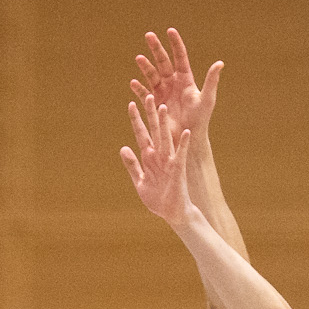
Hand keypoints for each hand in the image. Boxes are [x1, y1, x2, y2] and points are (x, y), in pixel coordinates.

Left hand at [119, 95, 193, 225]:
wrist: (172, 212)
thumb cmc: (157, 198)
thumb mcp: (139, 181)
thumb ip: (131, 165)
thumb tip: (123, 148)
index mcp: (149, 157)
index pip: (141, 134)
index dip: (136, 120)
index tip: (131, 104)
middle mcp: (159, 155)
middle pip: (153, 130)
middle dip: (150, 114)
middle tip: (148, 96)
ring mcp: (169, 161)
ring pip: (166, 138)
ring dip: (164, 124)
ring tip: (163, 107)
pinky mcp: (177, 169)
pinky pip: (180, 155)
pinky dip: (182, 144)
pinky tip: (185, 132)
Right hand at [131, 28, 221, 142]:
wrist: (188, 137)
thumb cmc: (200, 119)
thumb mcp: (207, 99)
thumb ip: (211, 80)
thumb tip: (220, 62)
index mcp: (186, 79)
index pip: (180, 57)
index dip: (175, 44)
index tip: (170, 31)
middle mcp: (173, 83)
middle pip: (163, 62)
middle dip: (156, 48)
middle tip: (149, 35)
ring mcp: (163, 93)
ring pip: (152, 75)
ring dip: (145, 67)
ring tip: (139, 58)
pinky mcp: (155, 104)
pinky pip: (145, 94)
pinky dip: (139, 89)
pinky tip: (133, 83)